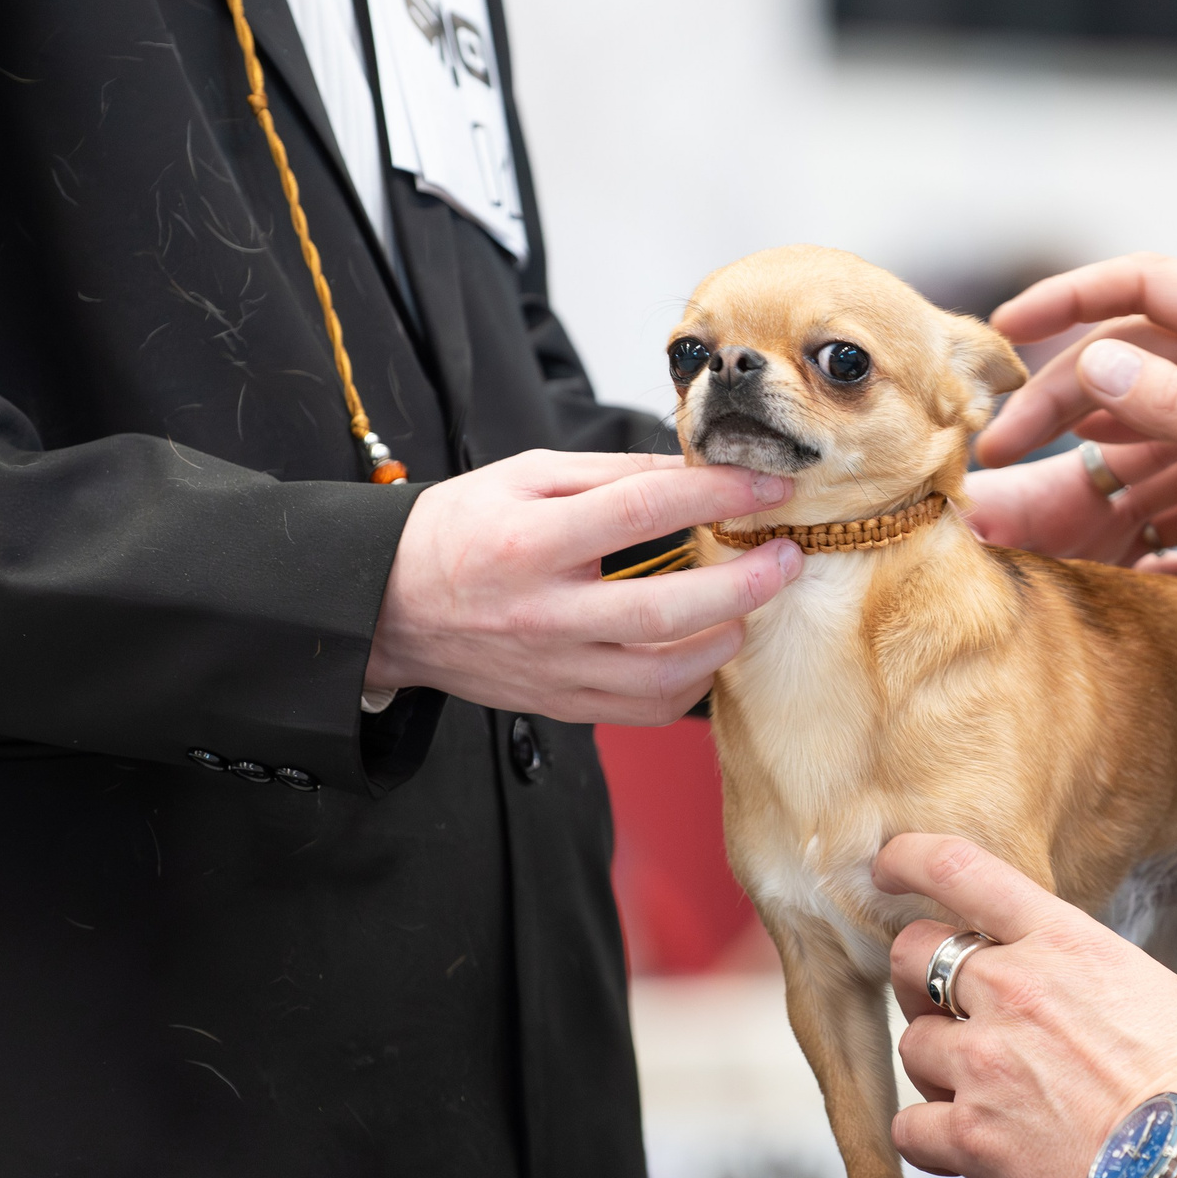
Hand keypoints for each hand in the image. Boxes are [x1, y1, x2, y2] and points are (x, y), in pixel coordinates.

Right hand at [363, 451, 802, 724]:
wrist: (389, 606)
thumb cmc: (458, 532)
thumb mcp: (523, 477)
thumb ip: (612, 474)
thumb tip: (693, 469)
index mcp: (530, 542)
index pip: (643, 511)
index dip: (717, 495)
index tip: (768, 487)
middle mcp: (545, 613)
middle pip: (669, 609)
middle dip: (746, 584)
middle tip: (787, 557)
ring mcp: (555, 667)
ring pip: (666, 675)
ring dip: (725, 639)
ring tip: (749, 605)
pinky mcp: (563, 703)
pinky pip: (647, 708)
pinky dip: (691, 681)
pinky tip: (705, 647)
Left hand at [879, 835, 1176, 1177]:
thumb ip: (1137, 994)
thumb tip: (1147, 1016)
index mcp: (1068, 942)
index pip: (961, 870)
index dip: (910, 859)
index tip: (888, 864)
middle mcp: (1013, 989)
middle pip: (910, 955)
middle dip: (918, 980)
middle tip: (948, 1009)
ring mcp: (985, 1062)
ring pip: (910, 1046)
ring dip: (936, 1070)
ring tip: (984, 1097)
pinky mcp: (973, 1137)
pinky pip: (911, 1130)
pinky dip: (931, 1141)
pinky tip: (968, 1153)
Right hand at [982, 255, 1176, 765]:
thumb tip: (1095, 362)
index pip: (1148, 287)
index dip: (1070, 297)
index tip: (1004, 328)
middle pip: (1139, 364)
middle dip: (1065, 402)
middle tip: (1001, 452)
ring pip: (1157, 425)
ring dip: (1101, 461)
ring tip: (1041, 508)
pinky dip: (1150, 501)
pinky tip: (1113, 541)